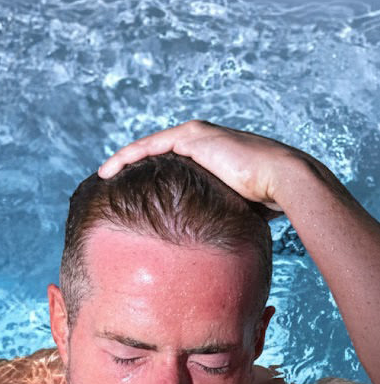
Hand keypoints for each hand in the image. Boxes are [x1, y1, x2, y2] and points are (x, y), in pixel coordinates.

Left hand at [98, 119, 301, 214]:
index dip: (146, 177)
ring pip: (148, 147)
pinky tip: (109, 171)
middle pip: (154, 152)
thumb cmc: (267, 201)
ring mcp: (196, 135)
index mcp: (209, 155)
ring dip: (122, 160)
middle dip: (130, 167)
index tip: (128, 194)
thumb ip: (219, 217)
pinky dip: (127, 156)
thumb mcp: (235, 209)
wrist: (282, 180)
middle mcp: (200, 140)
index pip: (169, 163)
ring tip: (101, 177)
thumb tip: (211, 248)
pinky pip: (149, 147)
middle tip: (107, 185)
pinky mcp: (192, 137)